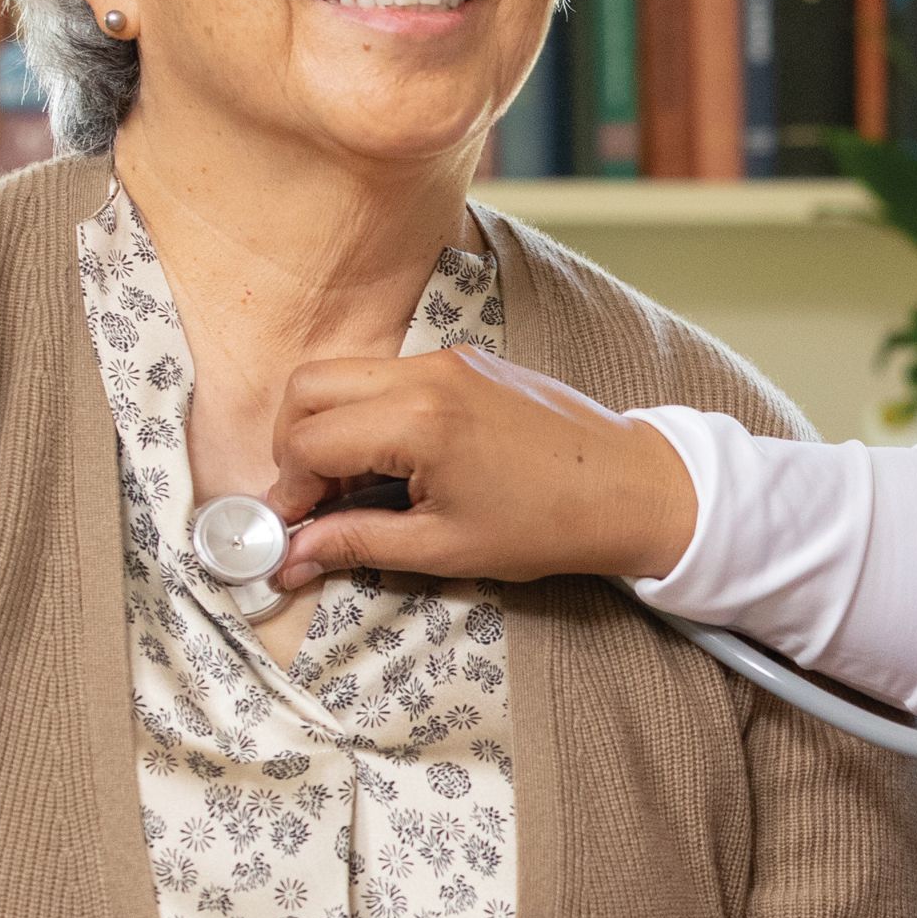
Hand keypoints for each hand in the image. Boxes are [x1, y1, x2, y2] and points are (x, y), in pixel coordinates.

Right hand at [269, 346, 701, 587]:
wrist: (628, 487)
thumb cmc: (546, 524)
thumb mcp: (443, 548)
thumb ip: (356, 543)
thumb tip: (292, 558)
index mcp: (418, 421)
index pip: (310, 441)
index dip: (288, 491)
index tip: (292, 528)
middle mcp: (426, 374)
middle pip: (309, 386)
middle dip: (292, 445)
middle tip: (311, 500)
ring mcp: (447, 359)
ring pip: (346, 374)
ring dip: (330, 427)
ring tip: (356, 488)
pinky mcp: (465, 359)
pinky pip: (388, 374)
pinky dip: (368, 413)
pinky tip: (393, 464)